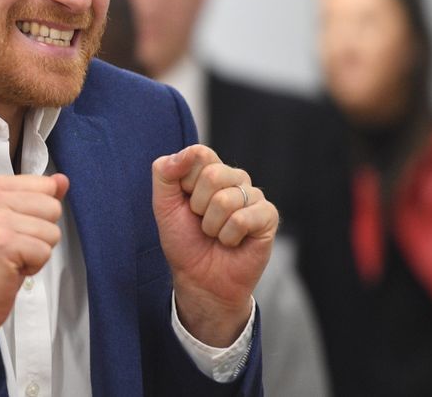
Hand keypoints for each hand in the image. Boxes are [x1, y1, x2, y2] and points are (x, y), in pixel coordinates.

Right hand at [0, 173, 68, 340]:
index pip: (45, 185)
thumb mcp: (13, 221)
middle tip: (15, 246)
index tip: (15, 228)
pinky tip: (12, 268)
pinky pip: (44, 251)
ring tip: (13, 257)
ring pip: (52, 231)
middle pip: (52, 207)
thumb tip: (62, 180)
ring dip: (38, 251)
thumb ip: (38, 197)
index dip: (40, 213)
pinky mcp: (3, 243)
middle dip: (42, 233)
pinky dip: (34, 266)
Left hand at [152, 144, 277, 346]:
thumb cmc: (183, 240)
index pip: (199, 153)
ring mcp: (254, 196)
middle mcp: (235, 178)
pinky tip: (232, 243)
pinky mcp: (269, 217)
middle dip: (197, 206)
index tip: (184, 202)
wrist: (199, 279)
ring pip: (226, 200)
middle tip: (201, 221)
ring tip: (215, 234)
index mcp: (210, 169)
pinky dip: (228, 237)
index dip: (185, 182)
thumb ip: (165, 172)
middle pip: (213, 174)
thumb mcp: (162, 204)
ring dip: (211, 226)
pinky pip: (243, 219)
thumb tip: (188, 151)